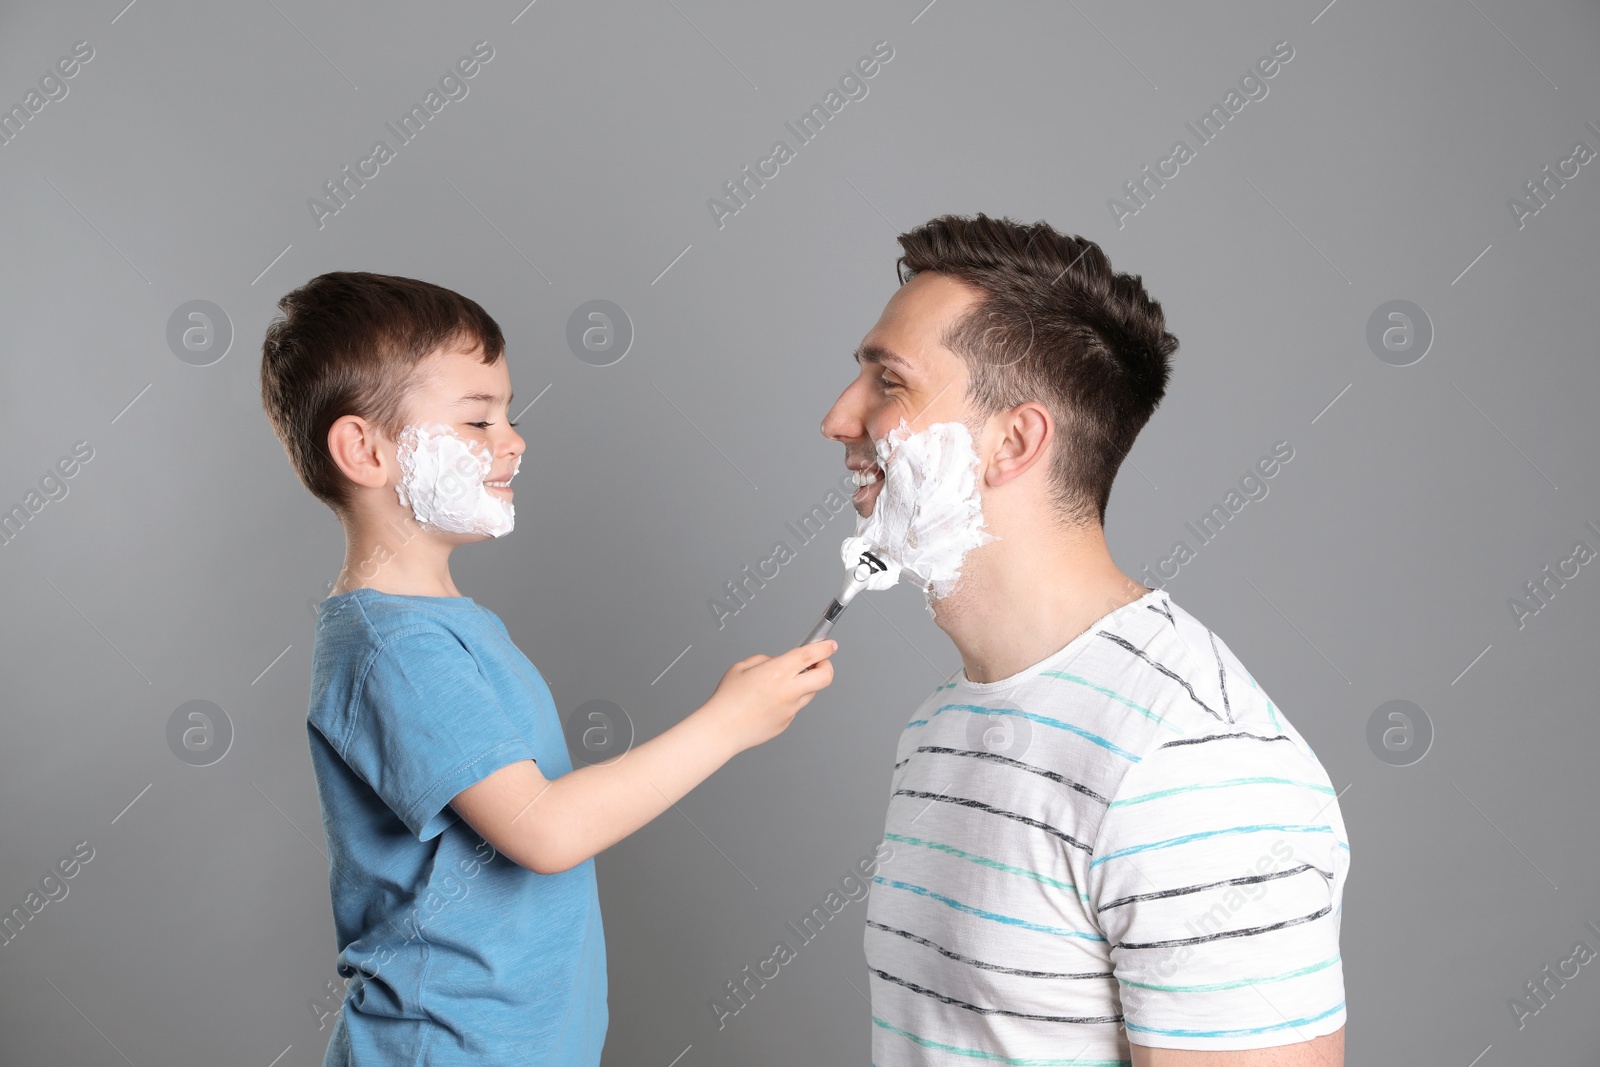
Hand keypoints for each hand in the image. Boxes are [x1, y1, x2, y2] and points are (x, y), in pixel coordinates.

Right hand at [701, 640, 837, 753]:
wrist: (722, 729)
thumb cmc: (727, 699)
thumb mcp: (742, 667)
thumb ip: (765, 661)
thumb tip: (778, 663)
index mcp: (778, 672)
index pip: (810, 655)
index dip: (824, 648)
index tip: (830, 645)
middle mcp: (788, 691)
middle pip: (825, 678)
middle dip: (827, 667)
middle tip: (818, 664)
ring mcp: (790, 709)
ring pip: (809, 693)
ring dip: (804, 685)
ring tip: (781, 685)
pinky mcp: (786, 723)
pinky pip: (793, 708)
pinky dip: (787, 701)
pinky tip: (767, 703)